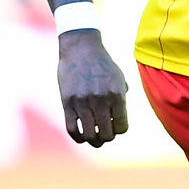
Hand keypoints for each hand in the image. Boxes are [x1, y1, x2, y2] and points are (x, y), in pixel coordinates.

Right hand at [58, 30, 130, 145]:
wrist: (80, 48)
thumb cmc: (102, 63)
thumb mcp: (118, 77)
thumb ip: (121, 98)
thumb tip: (118, 119)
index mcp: (117, 94)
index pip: (122, 127)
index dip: (119, 130)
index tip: (114, 125)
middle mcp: (101, 100)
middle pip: (107, 134)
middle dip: (107, 137)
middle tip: (104, 133)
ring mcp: (83, 102)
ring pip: (90, 135)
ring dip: (93, 140)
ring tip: (94, 137)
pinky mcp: (67, 102)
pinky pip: (72, 129)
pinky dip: (78, 137)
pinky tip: (81, 135)